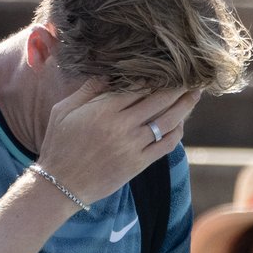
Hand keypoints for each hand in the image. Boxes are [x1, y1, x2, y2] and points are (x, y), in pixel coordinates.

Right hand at [38, 82, 200, 204]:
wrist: (59, 185)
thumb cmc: (58, 145)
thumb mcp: (63, 111)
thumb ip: (88, 90)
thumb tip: (110, 73)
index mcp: (103, 110)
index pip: (139, 85)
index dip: (157, 75)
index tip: (168, 67)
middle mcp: (121, 126)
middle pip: (160, 99)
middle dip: (178, 86)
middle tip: (192, 75)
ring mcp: (132, 146)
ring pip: (168, 120)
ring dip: (185, 105)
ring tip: (194, 94)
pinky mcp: (138, 164)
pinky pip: (166, 144)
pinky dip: (177, 132)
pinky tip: (180, 123)